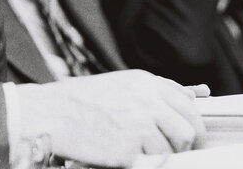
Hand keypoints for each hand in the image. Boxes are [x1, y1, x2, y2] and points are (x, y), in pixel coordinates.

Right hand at [14, 70, 206, 167]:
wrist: (50, 113)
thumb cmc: (77, 102)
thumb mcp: (116, 86)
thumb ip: (148, 93)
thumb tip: (185, 97)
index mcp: (144, 82)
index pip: (186, 103)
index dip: (192, 123)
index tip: (191, 137)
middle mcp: (147, 99)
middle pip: (189, 128)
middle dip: (189, 145)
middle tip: (181, 154)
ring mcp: (141, 123)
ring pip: (175, 148)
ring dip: (163, 155)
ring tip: (141, 152)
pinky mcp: (132, 148)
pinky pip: (155, 162)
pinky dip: (143, 162)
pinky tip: (124, 155)